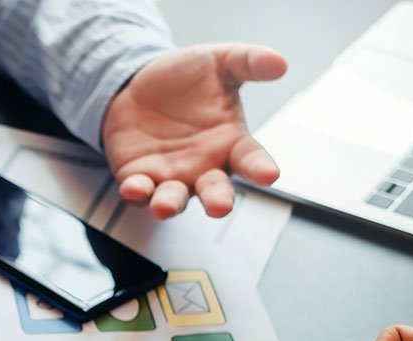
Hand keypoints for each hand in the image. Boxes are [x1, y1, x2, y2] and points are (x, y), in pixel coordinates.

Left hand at [102, 43, 286, 218]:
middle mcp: (203, 168)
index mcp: (230, 143)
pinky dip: (136, 193)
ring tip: (164, 208)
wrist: (136, 85)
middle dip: (217, 201)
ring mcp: (170, 177)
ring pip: (173, 199)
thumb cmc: (185, 78)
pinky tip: (132, 188)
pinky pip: (139, 192)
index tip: (269, 175)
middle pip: (214, 191)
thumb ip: (249, 61)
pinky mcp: (138, 178)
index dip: (260, 168)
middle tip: (219, 208)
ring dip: (169, 205)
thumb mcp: (219, 61)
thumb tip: (281, 63)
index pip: (251, 159)